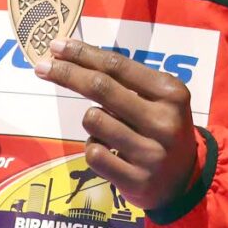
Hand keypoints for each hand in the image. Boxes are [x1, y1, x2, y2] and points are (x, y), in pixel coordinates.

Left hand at [34, 38, 196, 209]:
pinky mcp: (137, 181)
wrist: (184, 181)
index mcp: (171, 92)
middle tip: (42, 66)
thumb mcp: (158, 97)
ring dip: (92, 121)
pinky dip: (94, 148)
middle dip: (67, 73)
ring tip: (111, 130)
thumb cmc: (162, 127)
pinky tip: (112, 153)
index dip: (83, 54)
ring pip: (93, 121)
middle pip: (100, 87)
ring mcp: (151, 154)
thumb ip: (124, 79)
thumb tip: (72, 57)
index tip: (56, 46)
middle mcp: (163, 121)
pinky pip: (93, 154)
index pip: (117, 66)